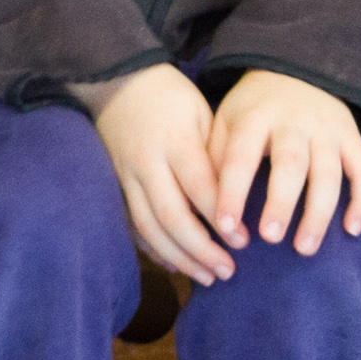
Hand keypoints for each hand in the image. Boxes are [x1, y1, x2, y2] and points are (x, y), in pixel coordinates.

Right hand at [87, 60, 234, 283]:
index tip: (245, 242)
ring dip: (179, 257)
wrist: (117, 81)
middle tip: (228, 271)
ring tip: (207, 277)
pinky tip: (174, 264)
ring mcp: (126, 176)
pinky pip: (131, 225)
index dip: (222, 219)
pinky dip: (152, 249)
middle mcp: (147, 163)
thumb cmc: (171, 96)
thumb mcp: (201, 115)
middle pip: (172, 216)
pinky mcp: (115, 185)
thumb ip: (214, 157)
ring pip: (149, 227)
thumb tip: (234, 202)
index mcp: (174, 141)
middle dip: (202, 250)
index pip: (199, 188)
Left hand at [207, 68, 360, 256]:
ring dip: (318, 213)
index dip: (232, 192)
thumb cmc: (251, 110)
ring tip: (304, 247)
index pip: (241, 157)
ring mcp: (327, 130)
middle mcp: (294, 123)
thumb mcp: (225, 120)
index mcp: (255, 118)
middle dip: (281, 203)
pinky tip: (352, 229)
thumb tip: (200, 206)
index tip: (225, 226)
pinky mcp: (352, 138)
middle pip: (290, 164)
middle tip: (270, 237)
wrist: (294, 70)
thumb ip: (214, 158)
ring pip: (329, 173)